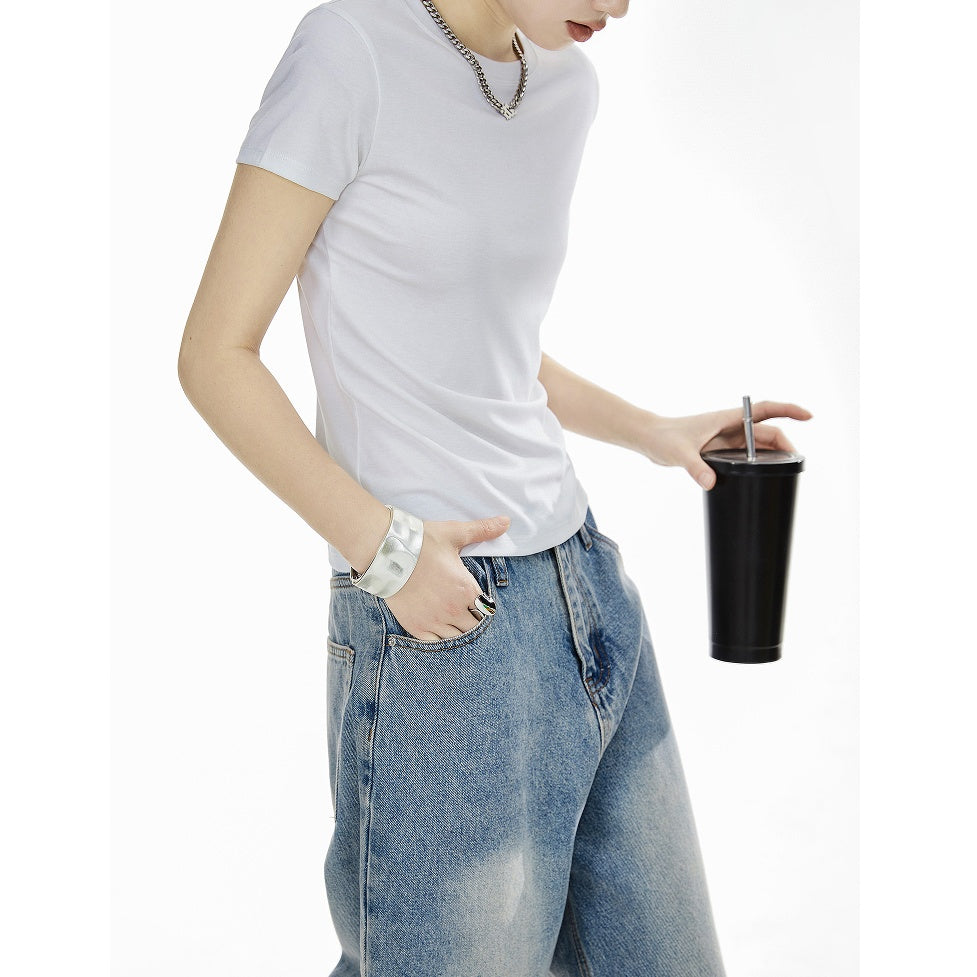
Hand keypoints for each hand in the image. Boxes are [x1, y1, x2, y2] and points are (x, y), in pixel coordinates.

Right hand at [384, 515, 509, 640]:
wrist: (387, 552)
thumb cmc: (422, 542)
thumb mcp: (455, 534)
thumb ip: (483, 530)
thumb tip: (506, 521)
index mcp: (466, 590)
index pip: (486, 610)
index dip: (484, 606)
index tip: (478, 602)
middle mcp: (453, 610)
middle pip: (474, 627)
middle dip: (473, 620)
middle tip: (466, 613)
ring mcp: (434, 621)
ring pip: (457, 639)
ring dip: (458, 632)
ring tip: (454, 622)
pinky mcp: (417, 627)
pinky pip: (435, 644)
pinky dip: (439, 639)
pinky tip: (438, 630)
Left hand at [638, 401, 812, 489]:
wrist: (649, 438)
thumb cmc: (663, 437)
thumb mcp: (679, 453)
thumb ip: (695, 467)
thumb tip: (710, 482)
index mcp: (727, 419)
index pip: (765, 410)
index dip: (788, 411)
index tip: (808, 416)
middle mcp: (730, 427)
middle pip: (767, 432)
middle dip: (785, 443)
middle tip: (796, 462)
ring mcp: (726, 439)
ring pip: (758, 445)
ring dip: (773, 455)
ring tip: (786, 471)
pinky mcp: (719, 450)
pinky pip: (745, 456)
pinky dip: (757, 463)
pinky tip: (763, 476)